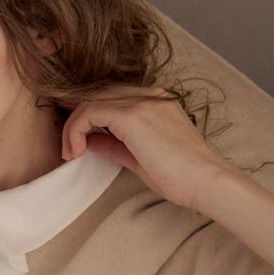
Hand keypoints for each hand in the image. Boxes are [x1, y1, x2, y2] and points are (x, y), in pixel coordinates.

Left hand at [60, 84, 232, 211]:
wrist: (204, 180)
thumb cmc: (180, 175)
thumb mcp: (138, 157)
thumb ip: (114, 145)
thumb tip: (89, 142)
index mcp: (154, 101)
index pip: (110, 98)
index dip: (86, 117)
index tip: (76, 145)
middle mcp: (148, 94)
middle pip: (97, 95)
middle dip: (75, 120)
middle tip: (69, 149)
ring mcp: (141, 101)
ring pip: (90, 101)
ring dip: (72, 128)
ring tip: (70, 153)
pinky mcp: (132, 114)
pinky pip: (89, 112)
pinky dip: (75, 131)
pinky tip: (75, 151)